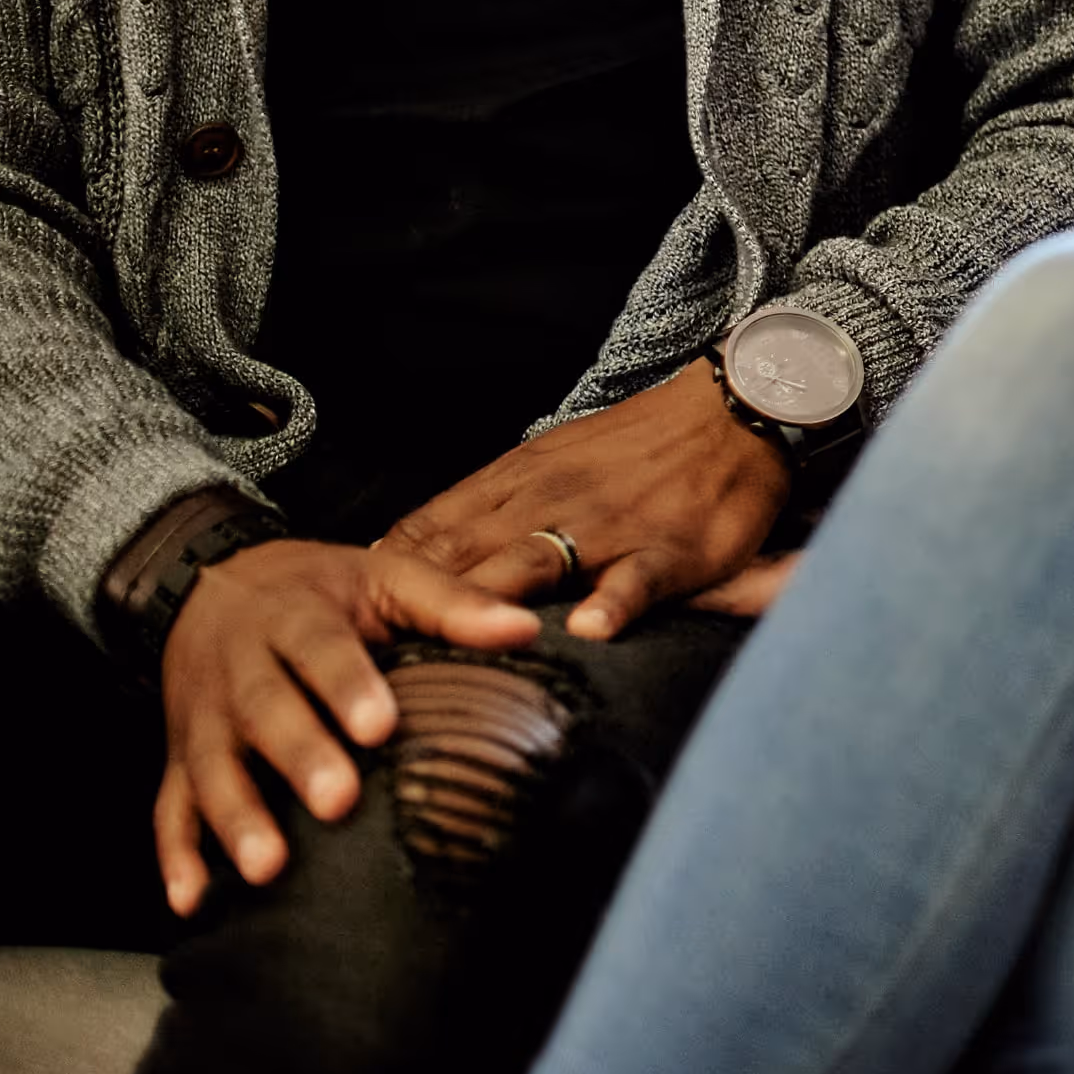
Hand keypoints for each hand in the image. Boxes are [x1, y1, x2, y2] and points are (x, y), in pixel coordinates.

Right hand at [153, 538, 538, 915]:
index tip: (380, 725)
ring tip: (268, 867)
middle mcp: (240, 670)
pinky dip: (174, 857)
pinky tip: (192, 901)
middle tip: (337, 802)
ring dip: (236, 820)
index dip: (347, 686)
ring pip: (212, 769)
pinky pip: (168, 810)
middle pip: (264, 712)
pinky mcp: (179, 759)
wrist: (208, 583)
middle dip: (299, 758)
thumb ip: (449, 603)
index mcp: (294, 618)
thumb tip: (527, 628)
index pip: (320, 649)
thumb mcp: (382, 575)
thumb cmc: (319, 589)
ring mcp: (203, 720)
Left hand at [381, 365, 790, 637]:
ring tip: (454, 652)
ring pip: (531, 566)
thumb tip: (415, 559)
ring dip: (487, 607)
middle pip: (460, 560)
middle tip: (366, 667)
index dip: (377, 582)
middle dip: (408, 612)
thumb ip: (490, 508)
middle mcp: (547, 503)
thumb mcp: (552, 460)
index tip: (338, 626)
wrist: (735, 406)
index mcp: (514, 481)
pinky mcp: (668, 548)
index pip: (425, 532)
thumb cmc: (640, 444)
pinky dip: (612, 602)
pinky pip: (634, 579)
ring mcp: (607, 527)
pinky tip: (591, 631)